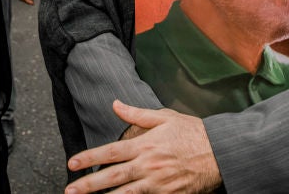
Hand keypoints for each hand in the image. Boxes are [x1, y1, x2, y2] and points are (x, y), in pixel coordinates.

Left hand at [64, 101, 220, 193]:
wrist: (219, 153)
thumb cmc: (192, 133)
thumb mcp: (164, 117)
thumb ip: (137, 114)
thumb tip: (115, 104)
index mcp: (144, 145)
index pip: (110, 152)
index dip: (89, 158)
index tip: (72, 163)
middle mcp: (147, 165)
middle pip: (112, 177)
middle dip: (88, 184)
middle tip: (70, 190)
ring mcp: (157, 184)